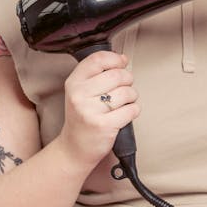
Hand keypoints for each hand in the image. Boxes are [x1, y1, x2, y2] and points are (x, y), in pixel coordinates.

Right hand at [58, 50, 139, 169]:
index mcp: (73, 83)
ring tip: (124, 103)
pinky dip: (133, 111)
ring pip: (127, 92)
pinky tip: (125, 115)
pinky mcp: (104, 125)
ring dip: (132, 97)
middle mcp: (79, 95)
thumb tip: (123, 58)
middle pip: (117, 75)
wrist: (75, 148)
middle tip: (125, 88)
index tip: (122, 63)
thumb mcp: (81, 92)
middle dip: (128, 80)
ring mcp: (91, 111)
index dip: (115, 59)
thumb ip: (98, 74)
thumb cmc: (82, 118)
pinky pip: (131, 110)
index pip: (98, 59)